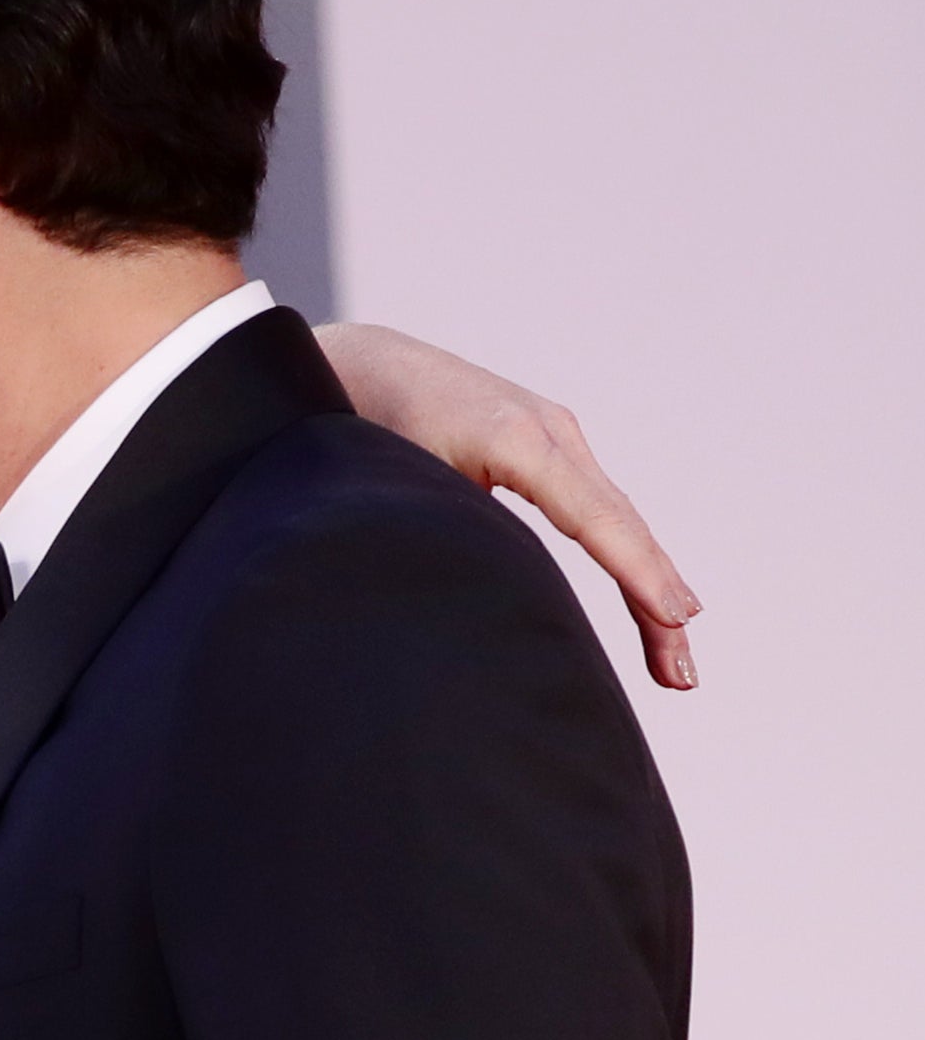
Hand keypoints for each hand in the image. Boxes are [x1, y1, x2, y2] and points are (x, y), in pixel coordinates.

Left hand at [317, 322, 700, 688]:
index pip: (594, 515)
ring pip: (617, 518)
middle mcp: (548, 430)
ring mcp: (554, 434)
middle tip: (682, 676)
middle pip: (620, 523)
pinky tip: (648, 598)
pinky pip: (598, 507)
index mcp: (514, 439)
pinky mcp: (546, 445)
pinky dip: (626, 554)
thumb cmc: (363, 426)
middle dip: (656, 598)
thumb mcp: (398, 481)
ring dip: (649, 585)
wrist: (358, 363)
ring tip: (674, 660)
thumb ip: (448, 528)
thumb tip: (490, 601)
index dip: (635, 571)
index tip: (673, 617)